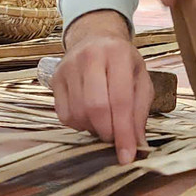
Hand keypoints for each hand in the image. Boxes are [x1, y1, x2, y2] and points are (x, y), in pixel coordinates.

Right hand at [50, 11, 153, 163]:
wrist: (95, 39)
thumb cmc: (123, 63)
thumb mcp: (141, 81)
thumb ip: (140, 112)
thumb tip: (137, 145)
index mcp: (118, 54)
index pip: (121, 100)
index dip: (124, 132)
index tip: (127, 156)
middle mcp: (90, 56)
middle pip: (95, 107)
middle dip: (107, 132)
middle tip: (115, 138)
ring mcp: (68, 67)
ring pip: (78, 113)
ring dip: (92, 129)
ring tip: (104, 122)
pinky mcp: (55, 78)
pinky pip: (64, 115)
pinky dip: (78, 124)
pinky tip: (88, 116)